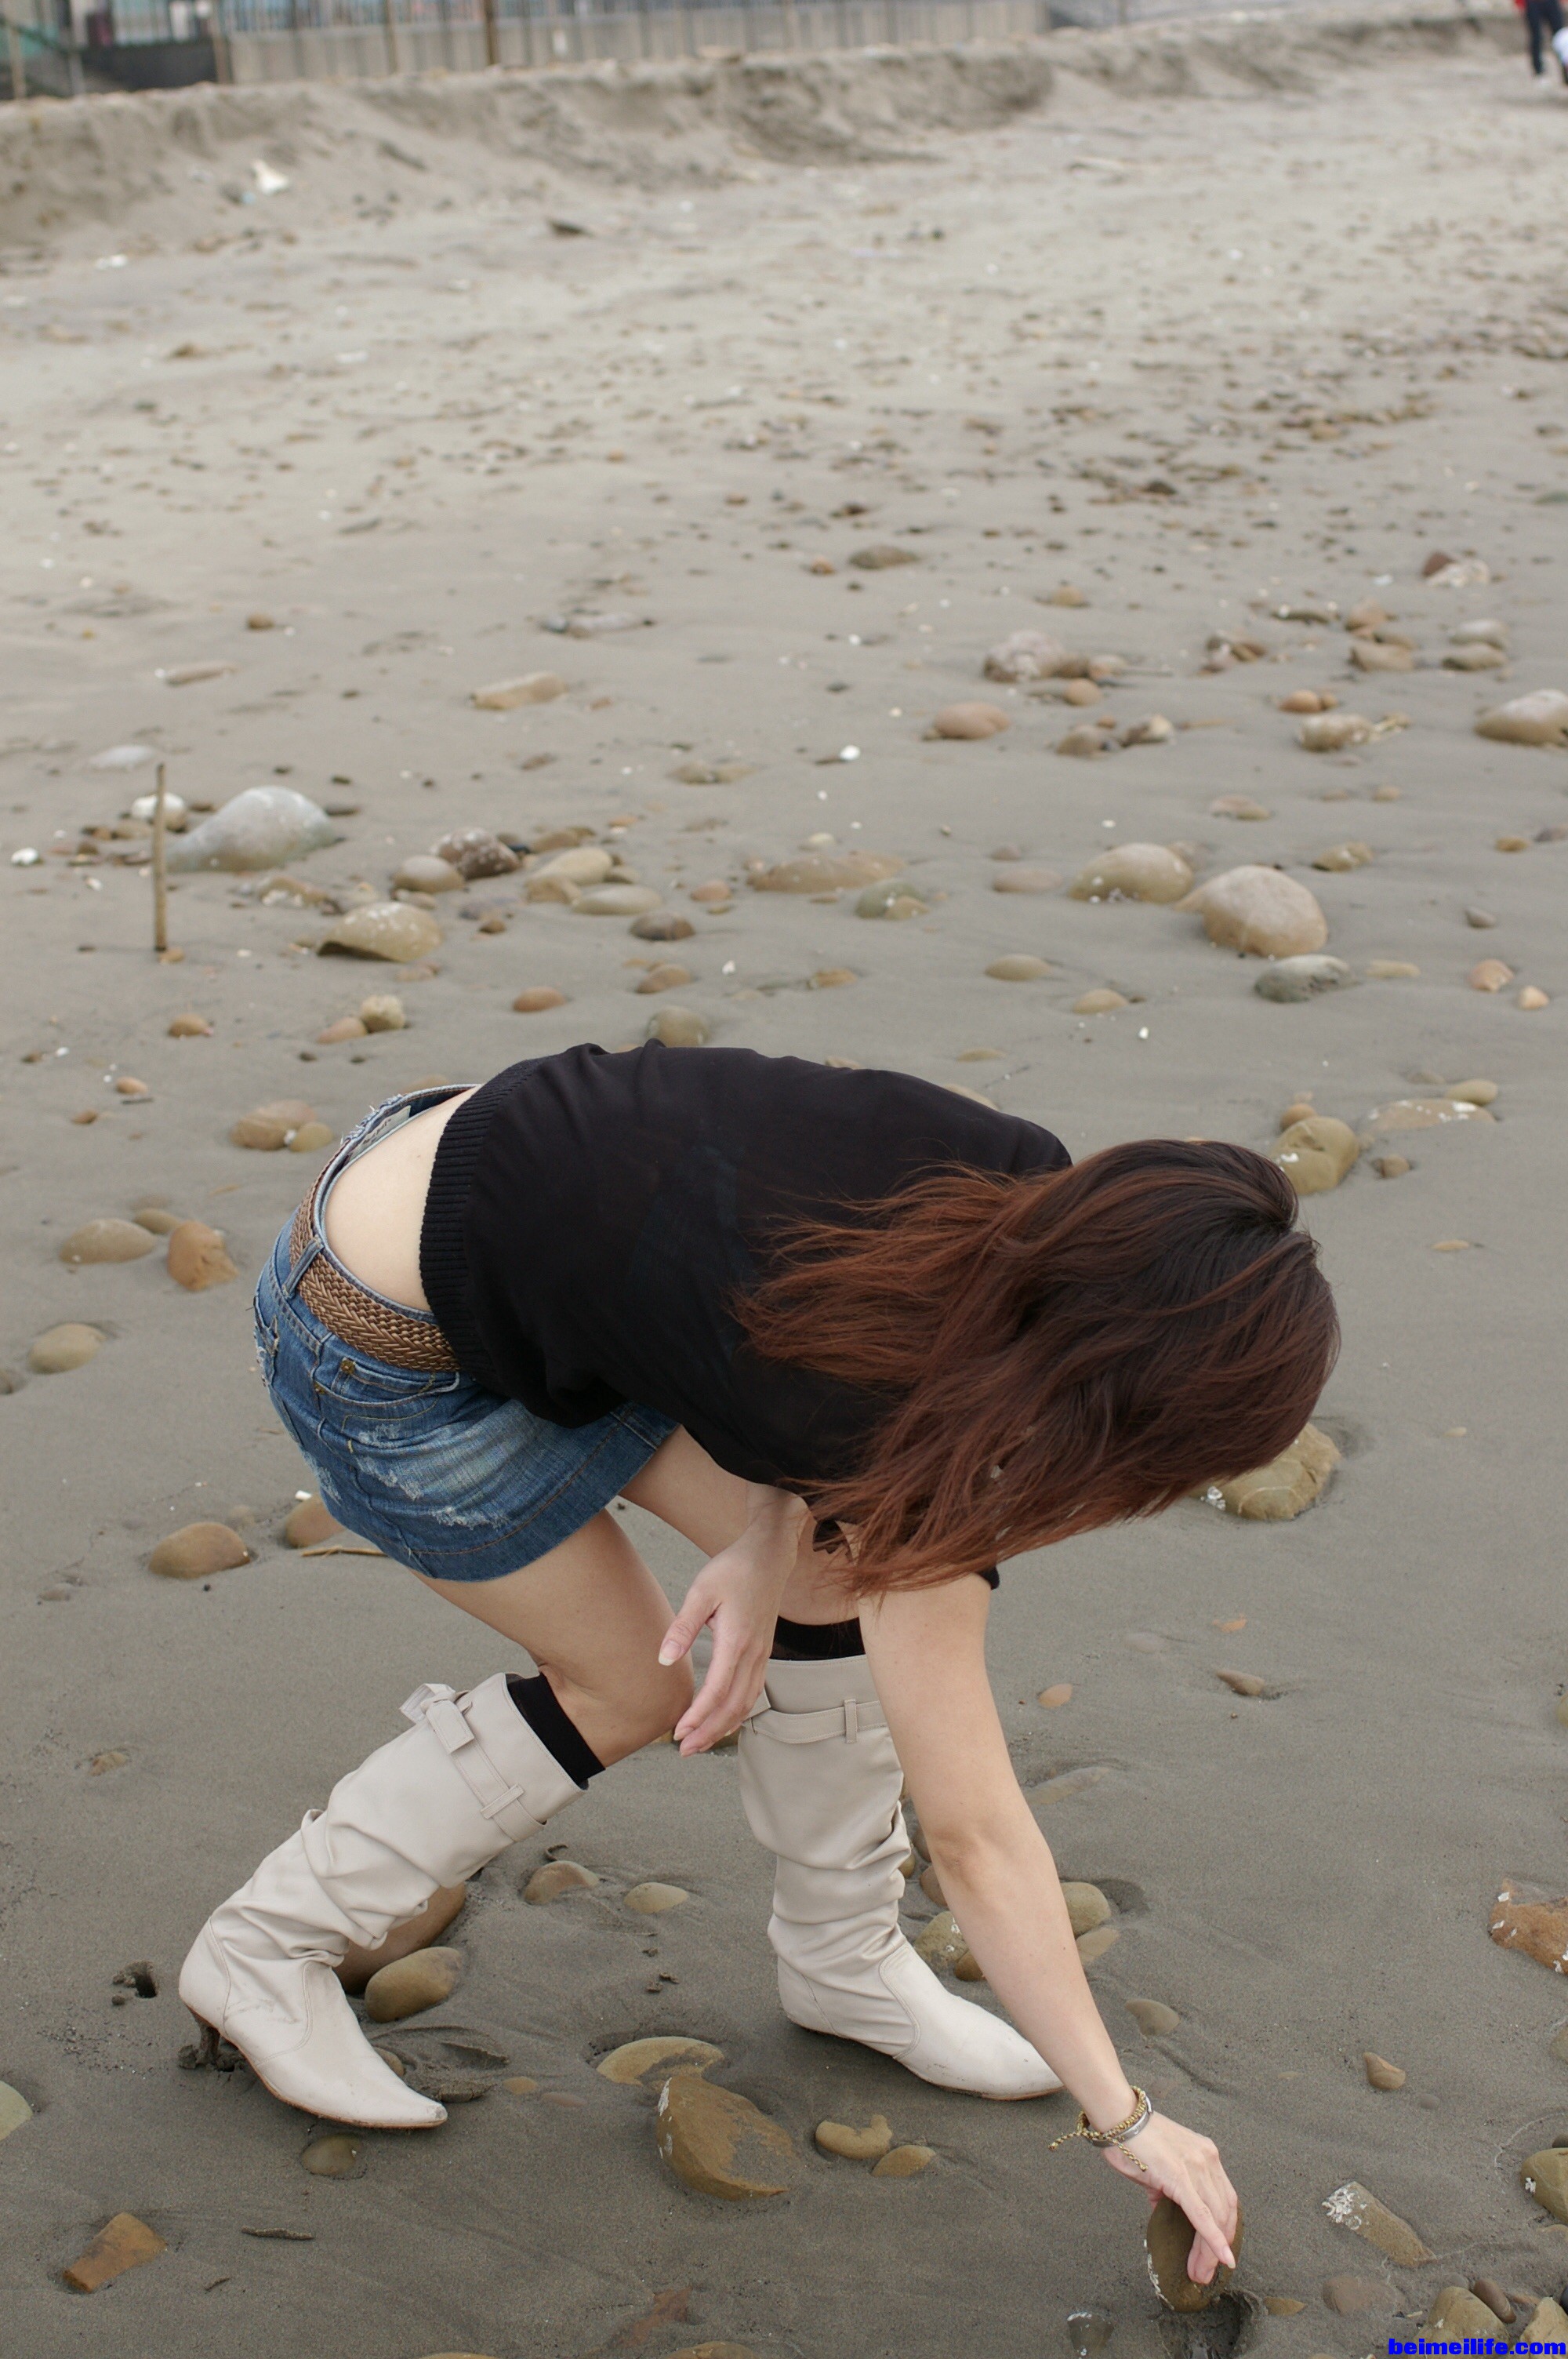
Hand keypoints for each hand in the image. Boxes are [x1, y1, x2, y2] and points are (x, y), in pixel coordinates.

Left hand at [659, 1495, 803, 1754]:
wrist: (769, 1556)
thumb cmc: (733, 1569)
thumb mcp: (701, 1591)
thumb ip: (683, 1627)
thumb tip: (664, 1659)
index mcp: (737, 1641)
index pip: (717, 1691)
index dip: (698, 1716)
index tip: (678, 1732)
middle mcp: (754, 1653)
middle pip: (733, 1706)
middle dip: (709, 1732)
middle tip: (684, 1750)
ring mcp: (762, 1654)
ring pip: (746, 1703)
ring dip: (723, 1727)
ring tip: (699, 1742)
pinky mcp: (763, 1652)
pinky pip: (752, 1692)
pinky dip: (737, 1712)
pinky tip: (723, 1719)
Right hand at [1100, 2112, 1237, 2281]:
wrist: (1118, 2117)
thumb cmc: (1133, 2139)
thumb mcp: (1160, 2166)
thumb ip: (1167, 2189)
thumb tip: (1165, 2209)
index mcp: (1205, 2155)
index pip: (1225, 2200)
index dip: (1224, 2231)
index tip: (1218, 2255)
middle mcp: (1208, 2158)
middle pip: (1226, 2212)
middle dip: (1219, 2247)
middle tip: (1207, 2272)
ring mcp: (1196, 2165)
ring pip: (1216, 2217)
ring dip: (1210, 2251)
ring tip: (1200, 2272)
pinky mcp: (1179, 2176)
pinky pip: (1201, 2214)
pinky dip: (1212, 2239)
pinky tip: (1217, 2257)